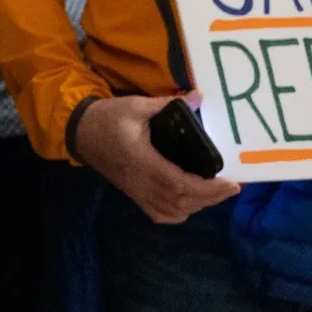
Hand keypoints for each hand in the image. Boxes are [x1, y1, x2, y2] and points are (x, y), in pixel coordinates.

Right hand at [71, 96, 238, 224]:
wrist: (80, 132)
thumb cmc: (107, 118)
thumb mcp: (135, 105)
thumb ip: (167, 104)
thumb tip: (199, 97)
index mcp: (141, 161)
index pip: (179, 184)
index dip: (208, 188)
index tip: (231, 183)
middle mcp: (140, 183)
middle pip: (180, 202)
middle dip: (211, 198)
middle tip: (232, 188)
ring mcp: (136, 192)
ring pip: (172, 211)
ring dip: (198, 206)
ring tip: (216, 193)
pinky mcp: (133, 194)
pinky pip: (160, 214)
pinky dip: (180, 213)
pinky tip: (190, 203)